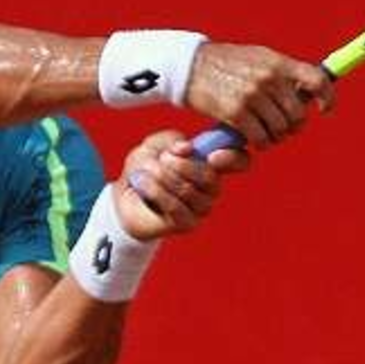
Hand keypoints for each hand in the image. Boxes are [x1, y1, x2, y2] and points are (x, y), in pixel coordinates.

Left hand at [113, 130, 249, 240]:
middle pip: (210, 177)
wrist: (125, 196)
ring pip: (189, 191)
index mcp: (210, 163)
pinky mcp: (186, 223)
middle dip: (183, 165)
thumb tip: (187, 148)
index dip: (233, 157)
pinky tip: (142, 183)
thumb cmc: (144, 168)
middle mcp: (211, 187)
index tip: (212, 155)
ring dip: (162, 177)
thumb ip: (170, 140)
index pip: (240, 161)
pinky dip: (156, 192)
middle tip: (162, 158)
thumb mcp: (152, 145)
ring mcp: (201, 207)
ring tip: (144, 172)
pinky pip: (175, 207)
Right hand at [184, 43, 335, 147]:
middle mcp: (268, 79)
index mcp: (277, 63)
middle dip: (292, 126)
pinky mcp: (236, 113)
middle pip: (298, 114)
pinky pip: (260, 138)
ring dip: (275, 136)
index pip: (316, 80)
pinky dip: (260, 143)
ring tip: (265, 132)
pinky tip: (254, 139)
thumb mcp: (257, 57)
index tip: (324, 109)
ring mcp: (252, 96)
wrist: (189, 66)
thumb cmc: (224, 63)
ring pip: (280, 130)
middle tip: (282, 128)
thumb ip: (281, 72)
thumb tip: (307, 91)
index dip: (327, 97)